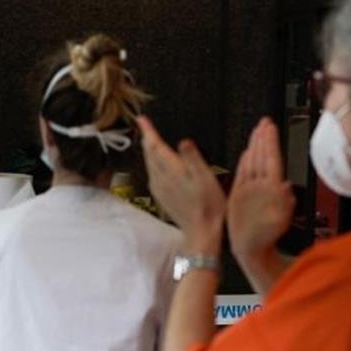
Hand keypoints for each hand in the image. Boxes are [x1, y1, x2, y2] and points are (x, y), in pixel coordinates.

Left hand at [137, 116, 225, 243]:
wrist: (202, 231)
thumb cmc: (208, 204)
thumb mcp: (205, 177)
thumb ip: (192, 158)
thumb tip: (182, 141)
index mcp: (171, 170)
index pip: (155, 146)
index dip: (148, 131)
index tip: (141, 118)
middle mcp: (160, 179)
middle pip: (149, 154)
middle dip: (147, 139)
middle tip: (145, 126)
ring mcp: (160, 189)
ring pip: (150, 164)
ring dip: (149, 151)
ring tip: (150, 141)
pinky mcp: (162, 198)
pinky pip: (153, 175)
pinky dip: (153, 164)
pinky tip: (157, 165)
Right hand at [227, 117, 295, 261]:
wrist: (251, 249)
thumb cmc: (266, 238)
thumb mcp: (278, 222)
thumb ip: (284, 204)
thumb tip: (287, 187)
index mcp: (271, 189)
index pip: (271, 160)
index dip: (270, 143)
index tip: (269, 128)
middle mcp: (261, 186)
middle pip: (263, 156)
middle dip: (264, 138)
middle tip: (264, 122)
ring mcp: (250, 190)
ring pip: (253, 162)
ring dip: (255, 146)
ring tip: (257, 131)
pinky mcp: (239, 195)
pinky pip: (242, 174)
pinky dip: (244, 163)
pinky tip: (246, 153)